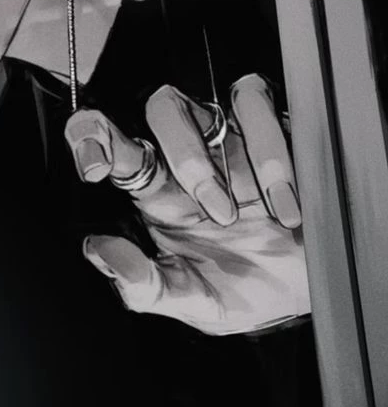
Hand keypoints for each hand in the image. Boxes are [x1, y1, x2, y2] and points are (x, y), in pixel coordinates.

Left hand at [65, 74, 309, 335]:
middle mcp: (191, 159)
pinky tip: (282, 204)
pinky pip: (260, 110)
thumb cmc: (248, 292)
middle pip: (161, 109)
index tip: (95, 166)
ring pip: (209, 105)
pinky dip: (271, 156)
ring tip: (236, 215)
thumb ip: (143, 284)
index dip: (94, 139)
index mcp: (159, 194)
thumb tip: (97, 252)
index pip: (117, 150)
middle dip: (176, 149)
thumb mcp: (192, 301)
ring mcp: (234, 142)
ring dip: (224, 164)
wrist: (312, 292)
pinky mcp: (276, 132)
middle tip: (201, 203)